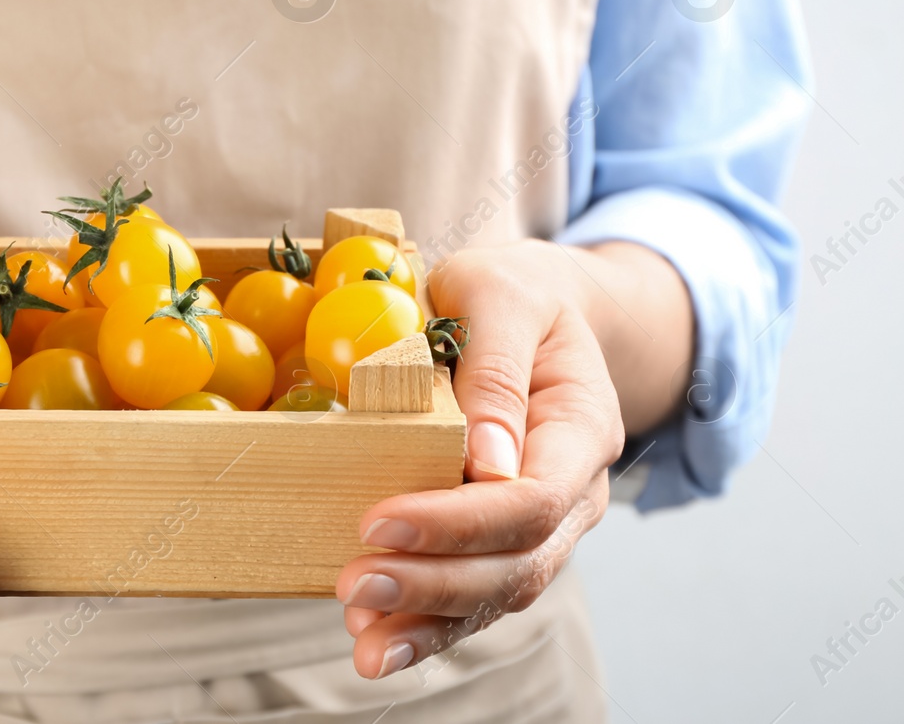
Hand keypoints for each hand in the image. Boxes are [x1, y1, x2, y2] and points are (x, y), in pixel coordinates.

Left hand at [335, 240, 632, 679]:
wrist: (535, 306)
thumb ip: (495, 369)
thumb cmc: (513, 291)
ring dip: (427, 622)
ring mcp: (541, 523)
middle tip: (354, 585)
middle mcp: (574, 491)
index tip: (379, 521)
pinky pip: (473, 594)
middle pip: (516, 562)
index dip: (458, 522)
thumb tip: (486, 459)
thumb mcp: (500, 295)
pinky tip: (376, 641)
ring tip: (364, 642)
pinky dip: (427, 623)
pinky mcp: (498, 537)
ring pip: (496, 593)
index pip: (532, 499)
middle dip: (434, 584)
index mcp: (581, 429)